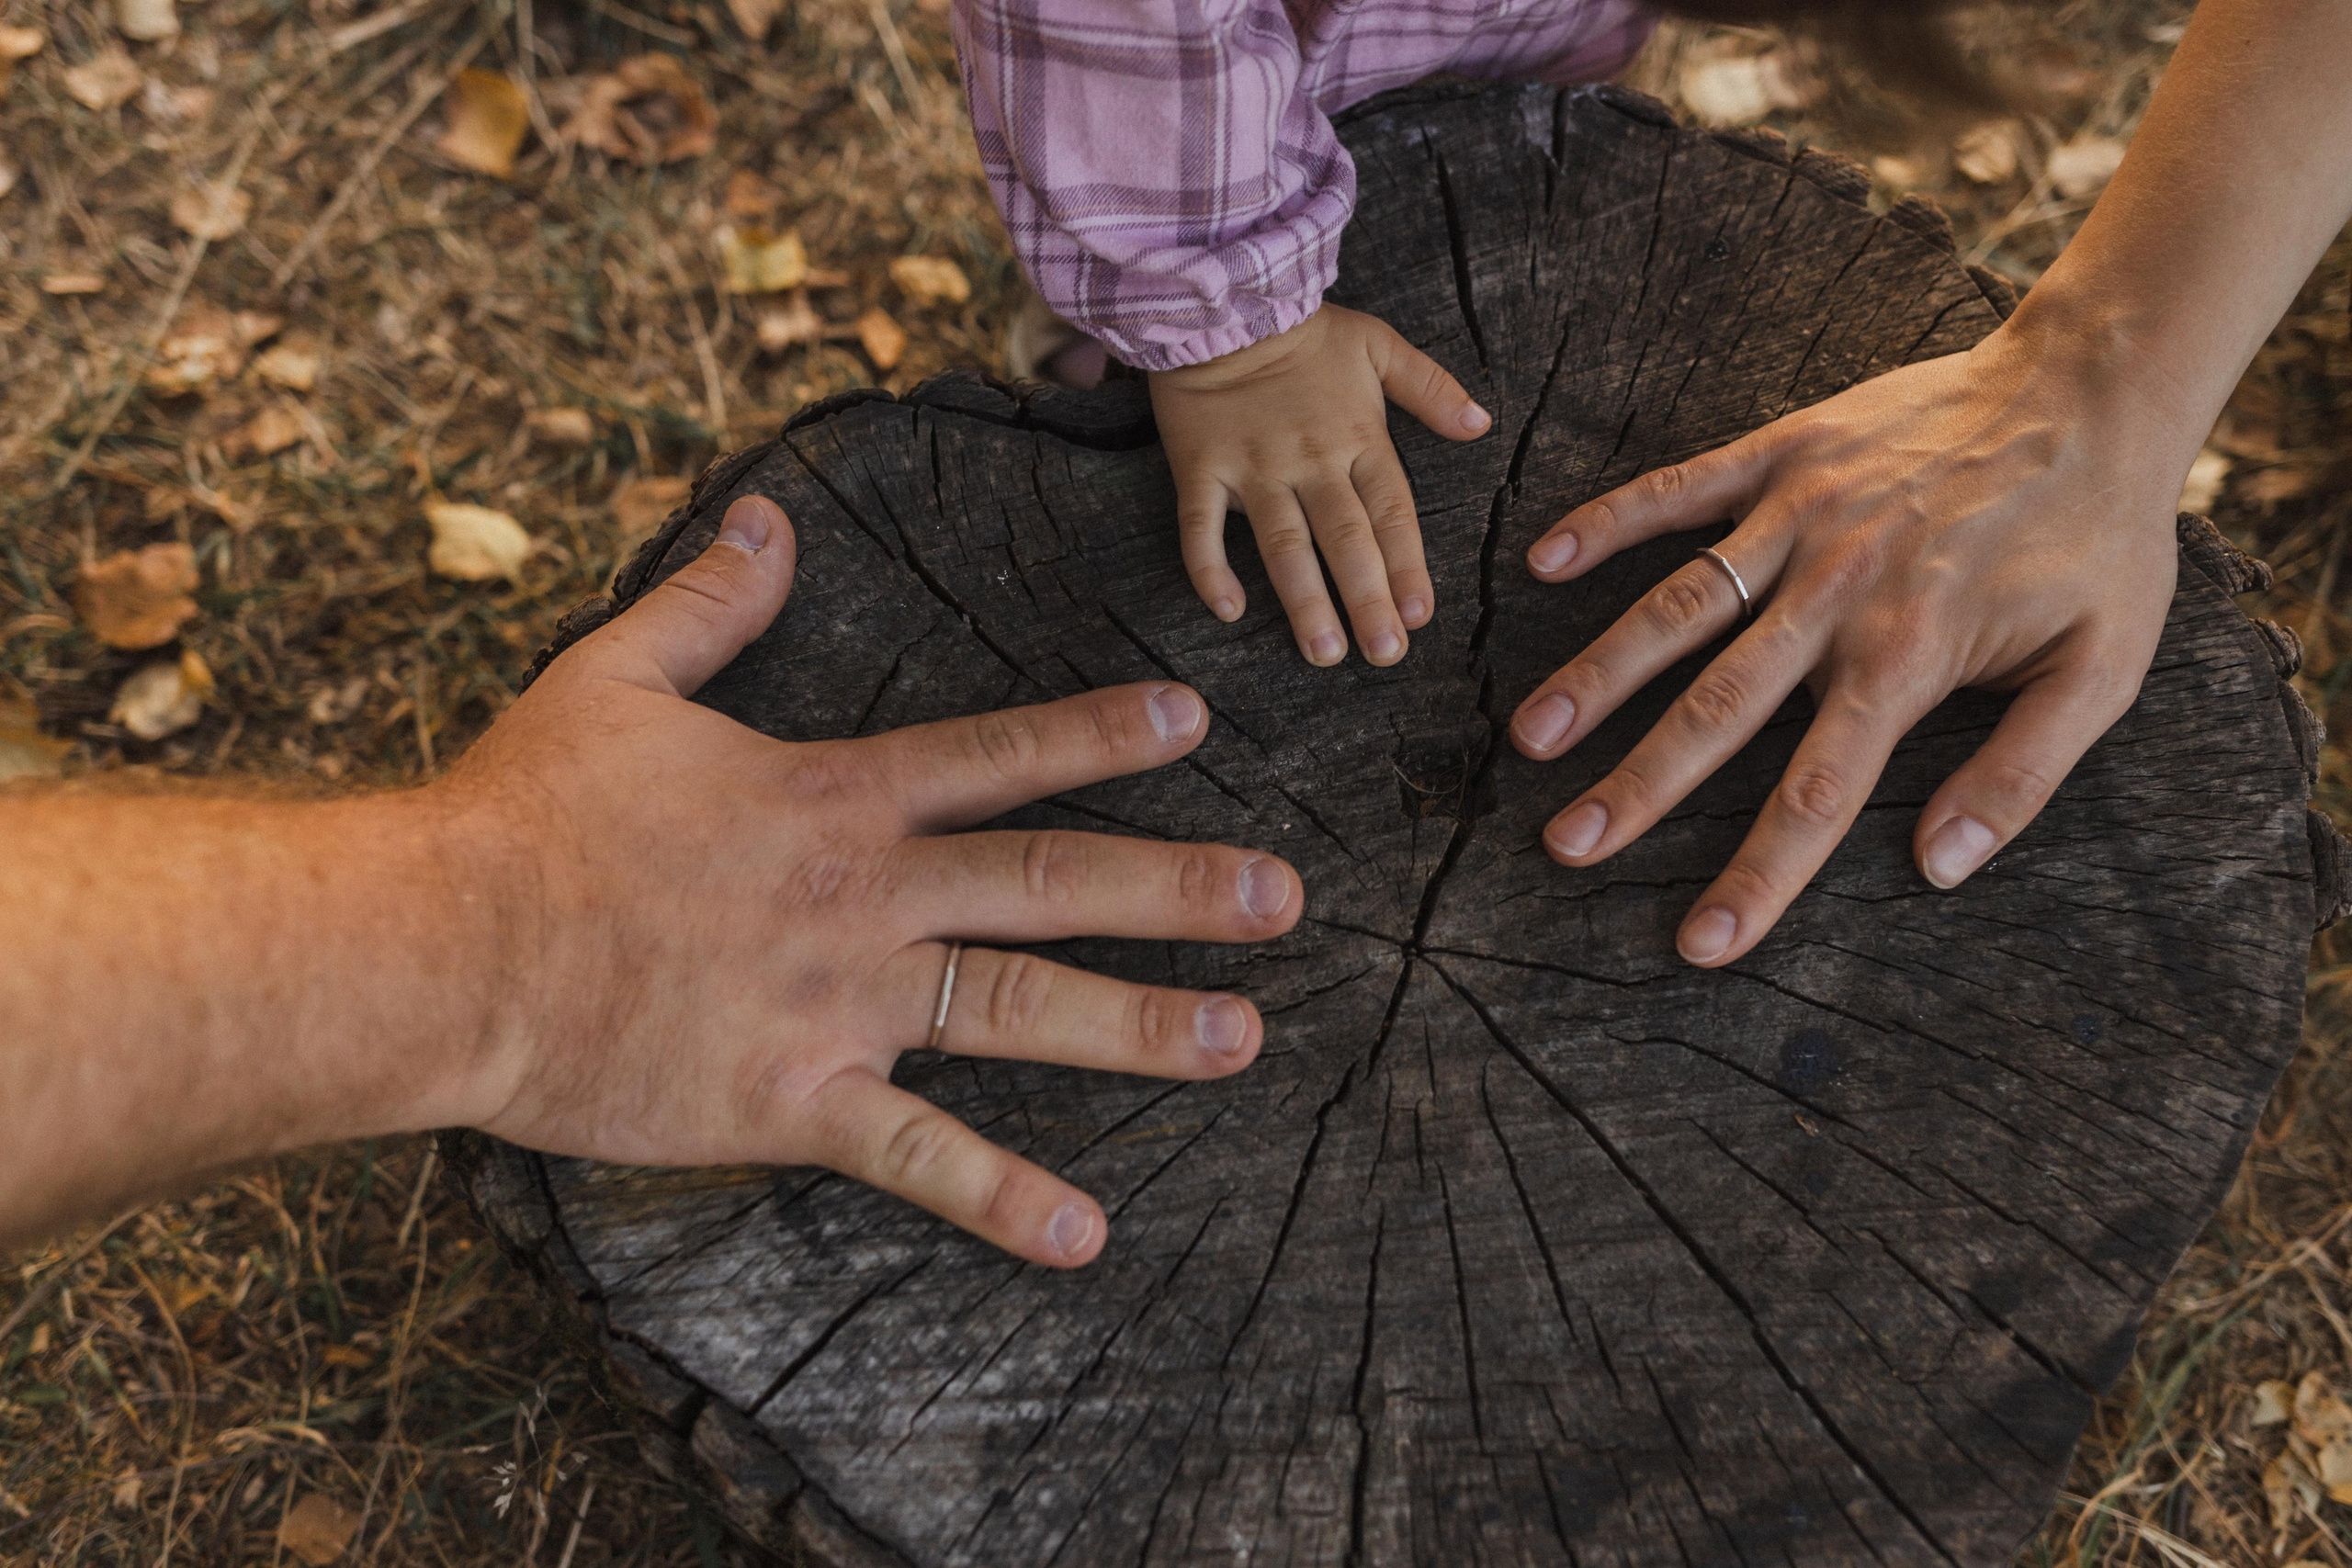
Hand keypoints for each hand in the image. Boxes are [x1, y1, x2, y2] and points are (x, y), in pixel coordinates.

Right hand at [443, 495, 1303, 1265]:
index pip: (996, 755)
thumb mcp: (614, 675)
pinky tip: (1088, 1234)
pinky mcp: (794, 1100)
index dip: (1100, 732)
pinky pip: (919, 1158)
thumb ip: (709, 600)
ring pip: (1020, 1010)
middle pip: (1050, 882)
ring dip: (1139, 1023)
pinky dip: (1003, 1198)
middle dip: (1176, 887)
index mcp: (833, 796)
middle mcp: (866, 897)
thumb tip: (767, 518)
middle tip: (1284, 898)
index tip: (1195, 718)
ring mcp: (842, 1003)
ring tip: (1241, 1036)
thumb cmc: (521, 813)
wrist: (443, 945)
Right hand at [1149, 303, 1490, 665]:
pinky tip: (1228, 611)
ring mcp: (1253, 466)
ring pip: (1282, 543)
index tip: (1420, 615)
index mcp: (1357, 435)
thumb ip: (1431, 388)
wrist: (1219, 301)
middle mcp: (1308, 459)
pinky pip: (1201, 526)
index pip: (1391, 511)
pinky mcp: (1200, 467)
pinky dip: (1210, 568)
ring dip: (1304, 601)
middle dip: (1368, 599)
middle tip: (1384, 654)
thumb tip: (1481, 423)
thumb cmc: (1303, 331)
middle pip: (1345, 539)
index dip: (1407, 565)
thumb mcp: (1378, 344)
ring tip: (1323, 652)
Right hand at [1506, 328, 2191, 966]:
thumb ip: (2020, 776)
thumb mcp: (2102, 669)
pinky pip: (1681, 491)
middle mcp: (1838, 593)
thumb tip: (1941, 869)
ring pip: (1678, 606)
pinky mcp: (1783, 454)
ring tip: (1533, 733)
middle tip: (1567, 845)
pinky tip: (1541, 560)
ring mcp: (1801, 518)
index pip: (1817, 793)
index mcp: (1910, 657)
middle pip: (1719, 708)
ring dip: (1601, 671)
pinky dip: (1609, 520)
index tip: (1699, 942)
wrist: (2095, 387)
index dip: (1757, 876)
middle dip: (1638, 785)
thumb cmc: (2100, 537)